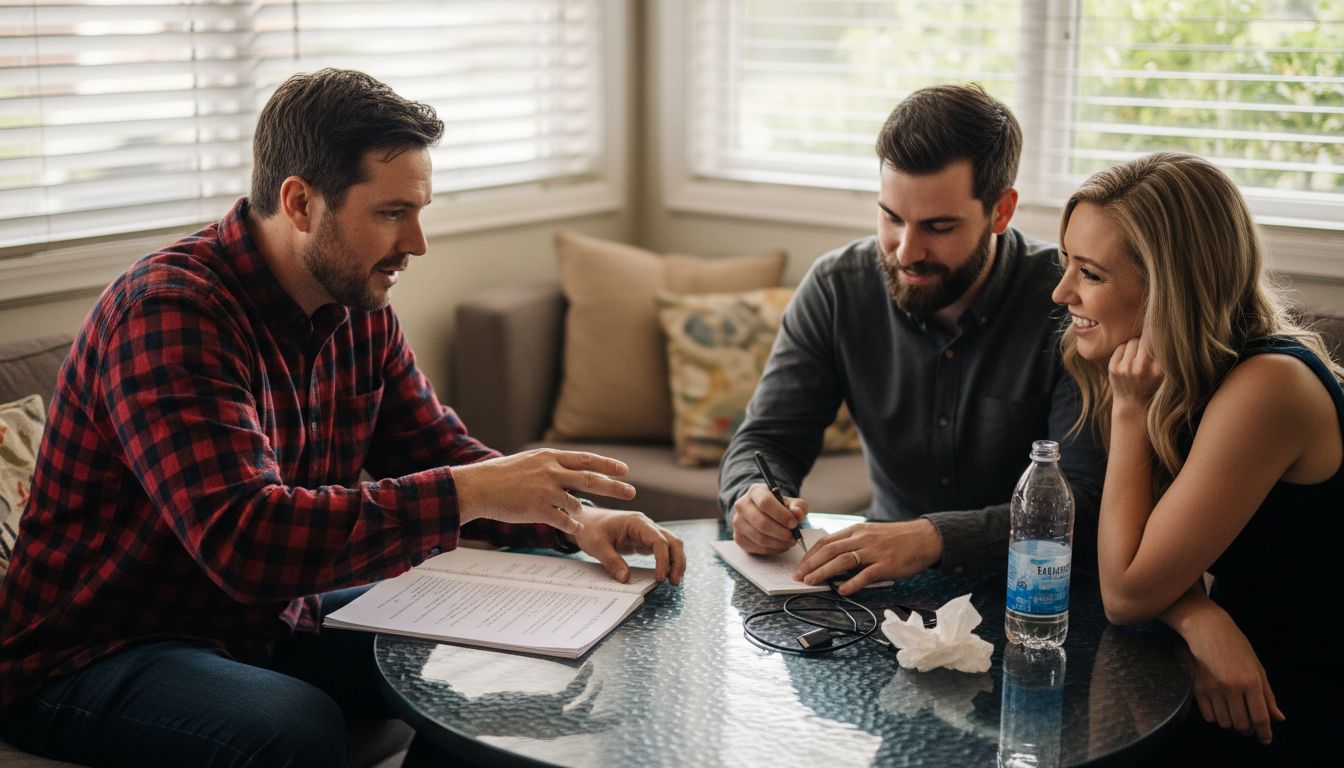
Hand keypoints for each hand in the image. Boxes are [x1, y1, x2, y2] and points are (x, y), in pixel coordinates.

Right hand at [452, 449, 635, 534]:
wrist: (478, 487)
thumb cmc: (501, 475)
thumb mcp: (529, 461)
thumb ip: (551, 465)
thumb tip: (570, 468)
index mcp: (550, 457)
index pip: (586, 459)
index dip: (607, 465)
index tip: (625, 470)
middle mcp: (551, 471)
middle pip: (591, 479)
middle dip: (614, 487)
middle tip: (632, 492)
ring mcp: (546, 491)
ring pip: (576, 503)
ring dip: (579, 510)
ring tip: (575, 514)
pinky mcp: (538, 509)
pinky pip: (564, 521)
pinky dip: (572, 525)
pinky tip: (574, 528)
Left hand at [570, 506, 685, 584]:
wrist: (585, 521)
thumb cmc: (590, 529)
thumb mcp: (596, 545)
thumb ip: (611, 561)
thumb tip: (626, 579)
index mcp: (637, 522)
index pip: (659, 541)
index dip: (663, 560)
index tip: (660, 578)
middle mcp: (647, 525)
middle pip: (673, 541)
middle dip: (677, 562)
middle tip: (674, 582)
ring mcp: (647, 532)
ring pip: (672, 545)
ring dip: (676, 562)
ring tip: (673, 581)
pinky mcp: (645, 541)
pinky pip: (663, 550)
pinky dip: (668, 561)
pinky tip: (665, 575)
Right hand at [731, 482, 807, 553]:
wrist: (761, 513)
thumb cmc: (778, 507)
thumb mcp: (791, 502)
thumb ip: (798, 507)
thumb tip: (798, 515)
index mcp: (755, 492)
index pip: (765, 502)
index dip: (781, 515)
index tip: (794, 523)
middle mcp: (742, 506)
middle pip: (762, 523)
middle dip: (782, 533)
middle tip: (793, 536)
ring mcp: (738, 523)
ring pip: (760, 538)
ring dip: (779, 543)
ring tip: (789, 541)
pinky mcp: (739, 538)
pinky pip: (758, 548)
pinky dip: (773, 549)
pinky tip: (780, 545)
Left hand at [793, 520, 941, 595]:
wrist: (924, 538)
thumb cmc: (897, 539)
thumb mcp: (871, 534)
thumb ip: (853, 544)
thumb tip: (833, 560)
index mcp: (856, 531)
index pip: (826, 541)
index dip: (810, 554)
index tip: (800, 566)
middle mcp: (862, 539)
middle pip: (829, 550)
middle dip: (811, 564)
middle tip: (799, 577)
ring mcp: (873, 552)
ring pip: (842, 561)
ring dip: (824, 572)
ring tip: (812, 582)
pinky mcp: (886, 565)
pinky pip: (865, 575)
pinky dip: (851, 583)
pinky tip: (841, 590)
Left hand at [1108, 335, 1162, 412]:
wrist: (1131, 402)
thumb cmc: (1150, 384)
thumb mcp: (1162, 373)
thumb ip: (1163, 355)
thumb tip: (1159, 328)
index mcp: (1158, 370)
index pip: (1158, 343)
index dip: (1158, 335)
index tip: (1159, 329)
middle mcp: (1141, 368)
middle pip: (1144, 340)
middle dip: (1146, 342)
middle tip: (1145, 350)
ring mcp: (1126, 368)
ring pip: (1132, 341)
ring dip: (1135, 345)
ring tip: (1137, 357)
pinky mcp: (1113, 368)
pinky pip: (1121, 347)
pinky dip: (1124, 350)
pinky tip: (1127, 360)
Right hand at [1182, 606, 1284, 743]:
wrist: (1206, 628)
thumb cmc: (1236, 646)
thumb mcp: (1258, 668)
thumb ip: (1268, 696)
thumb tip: (1278, 718)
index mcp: (1251, 681)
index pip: (1260, 717)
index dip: (1264, 733)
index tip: (1265, 739)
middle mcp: (1232, 687)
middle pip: (1242, 724)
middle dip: (1247, 728)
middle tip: (1247, 722)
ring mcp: (1213, 688)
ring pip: (1225, 722)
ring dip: (1231, 723)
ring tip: (1233, 713)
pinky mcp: (1198, 688)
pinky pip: (1208, 716)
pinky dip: (1216, 717)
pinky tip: (1219, 706)